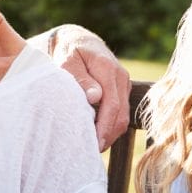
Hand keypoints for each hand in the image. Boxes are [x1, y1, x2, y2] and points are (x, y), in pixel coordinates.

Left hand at [49, 24, 130, 149]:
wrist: (77, 41)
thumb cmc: (68, 52)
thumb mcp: (67, 61)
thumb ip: (80, 78)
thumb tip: (96, 97)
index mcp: (107, 68)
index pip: (112, 104)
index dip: (104, 126)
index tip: (94, 143)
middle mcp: (120, 76)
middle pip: (121, 114)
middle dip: (108, 135)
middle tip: (91, 151)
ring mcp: (123, 83)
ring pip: (123, 116)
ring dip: (111, 133)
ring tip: (94, 147)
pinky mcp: (122, 90)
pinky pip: (121, 112)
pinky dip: (111, 126)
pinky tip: (98, 136)